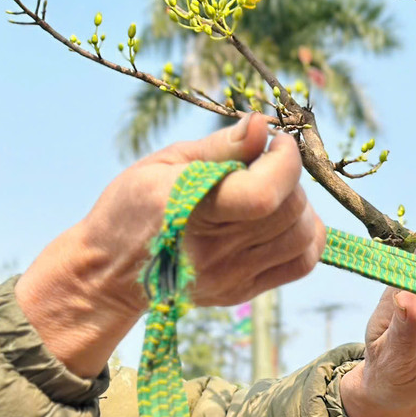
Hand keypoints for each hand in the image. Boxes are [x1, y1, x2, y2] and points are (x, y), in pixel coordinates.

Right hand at [14, 114, 323, 377]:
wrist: (110, 272)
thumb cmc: (133, 206)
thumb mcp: (164, 163)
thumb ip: (220, 146)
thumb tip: (262, 125)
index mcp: (189, 209)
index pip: (264, 195)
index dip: (285, 161)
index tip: (276, 141)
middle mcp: (214, 251)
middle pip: (289, 211)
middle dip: (291, 176)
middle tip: (268, 162)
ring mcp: (231, 276)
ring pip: (302, 237)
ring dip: (300, 205)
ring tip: (274, 190)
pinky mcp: (242, 291)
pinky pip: (301, 262)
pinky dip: (305, 235)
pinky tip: (282, 218)